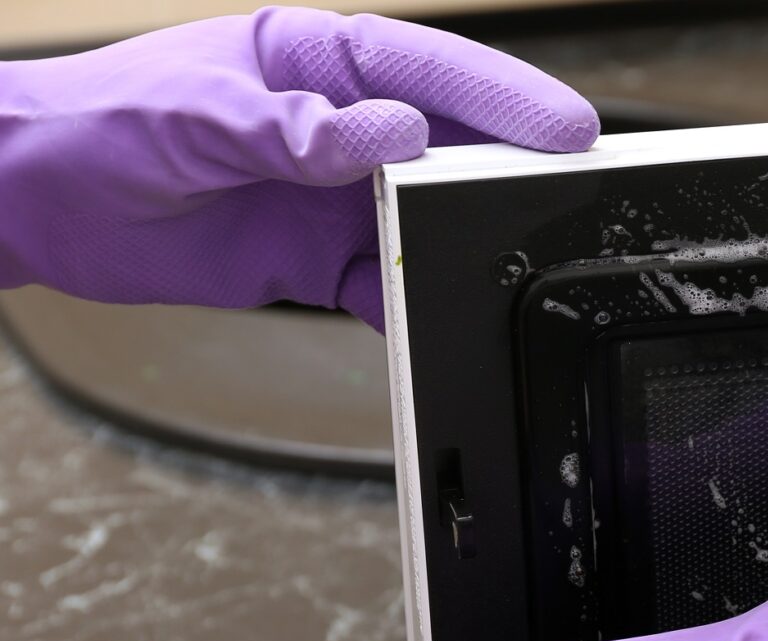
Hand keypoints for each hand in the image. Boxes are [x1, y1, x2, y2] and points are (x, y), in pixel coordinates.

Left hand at [0, 6, 597, 327]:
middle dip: (515, 169)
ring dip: (470, 242)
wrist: (36, 201)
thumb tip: (391, 135)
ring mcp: (335, 196)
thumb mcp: (194, 116)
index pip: (429, 70)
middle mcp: (340, 127)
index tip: (565, 127)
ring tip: (519, 263)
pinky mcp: (317, 259)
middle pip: (453, 145)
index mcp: (316, 63)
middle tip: (580, 195)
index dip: (503, 97)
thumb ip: (292, 128)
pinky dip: (411, 304)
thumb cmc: (97, 127)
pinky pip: (384, 283)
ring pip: (430, 219)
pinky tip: (431, 315)